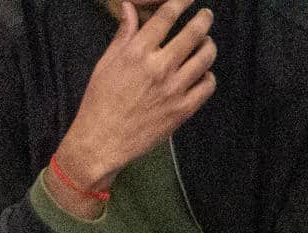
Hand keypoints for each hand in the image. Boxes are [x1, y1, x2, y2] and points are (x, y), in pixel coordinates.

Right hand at [55, 0, 215, 197]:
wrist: (99, 144)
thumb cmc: (98, 104)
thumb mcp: (105, 66)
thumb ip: (123, 35)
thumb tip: (129, 7)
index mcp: (136, 54)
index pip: (167, 16)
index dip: (182, 2)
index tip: (187, 0)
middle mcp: (159, 67)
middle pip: (196, 31)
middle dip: (204, 19)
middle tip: (205, 17)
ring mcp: (174, 89)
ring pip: (207, 55)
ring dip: (208, 45)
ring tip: (204, 45)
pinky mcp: (183, 109)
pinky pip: (208, 84)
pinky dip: (207, 76)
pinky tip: (199, 75)